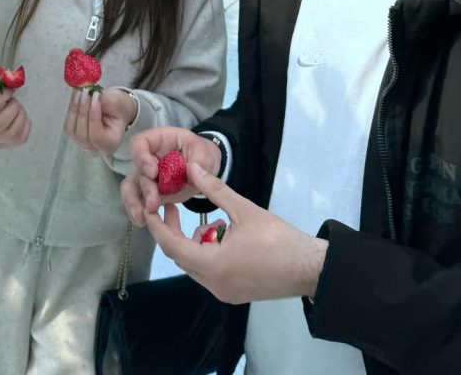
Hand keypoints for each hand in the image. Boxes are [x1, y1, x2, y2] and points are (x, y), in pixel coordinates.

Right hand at [0, 80, 30, 150]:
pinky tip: (21, 117)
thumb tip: (9, 82)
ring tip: (18, 108)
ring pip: (12, 133)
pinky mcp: (4, 145)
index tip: (10, 90)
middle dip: (12, 108)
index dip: (3, 95)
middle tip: (14, 101)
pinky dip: (26, 125)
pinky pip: (21, 139)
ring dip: (21, 116)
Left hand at [63, 87, 136, 154]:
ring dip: (74, 110)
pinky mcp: (75, 135)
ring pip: (72, 131)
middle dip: (82, 111)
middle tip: (85, 92)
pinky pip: (68, 125)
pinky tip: (75, 97)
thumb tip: (89, 95)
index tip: (94, 97)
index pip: (96, 136)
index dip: (93, 117)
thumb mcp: (117, 102)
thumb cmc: (119, 108)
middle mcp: (96, 148)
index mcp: (111, 144)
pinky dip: (71, 110)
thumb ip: (104, 101)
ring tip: (79, 93)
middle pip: (82, 135)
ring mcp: (83, 143)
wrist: (115, 109)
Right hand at [121, 126, 221, 224]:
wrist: (206, 169)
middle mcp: (148, 158)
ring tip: (142, 218)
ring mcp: (148, 177)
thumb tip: (190, 170)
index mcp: (159, 141)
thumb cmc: (202, 153)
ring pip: (131, 187)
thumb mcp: (204, 152)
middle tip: (154, 203)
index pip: (140, 143)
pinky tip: (143, 222)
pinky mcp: (151, 193)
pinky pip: (139, 201)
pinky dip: (139, 211)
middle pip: (137, 170)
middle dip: (144, 188)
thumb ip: (199, 161)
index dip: (141, 157)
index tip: (153, 172)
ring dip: (133, 203)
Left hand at [144, 161, 327, 302]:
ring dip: (193, 243)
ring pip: (195, 266)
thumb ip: (214, 189)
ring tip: (210, 220)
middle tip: (173, 207)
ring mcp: (224, 292)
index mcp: (214, 266)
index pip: (173, 247)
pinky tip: (222, 235)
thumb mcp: (244, 209)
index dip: (159, 227)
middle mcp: (214, 285)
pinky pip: (209, 273)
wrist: (310, 268)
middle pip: (181, 257)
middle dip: (174, 232)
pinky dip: (207, 253)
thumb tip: (192, 167)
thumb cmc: (278, 239)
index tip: (151, 208)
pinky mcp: (234, 293)